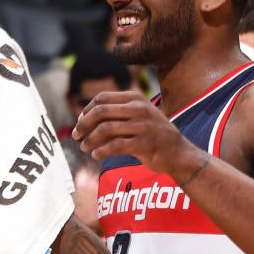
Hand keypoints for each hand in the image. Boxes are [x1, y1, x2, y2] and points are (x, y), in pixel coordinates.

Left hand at [73, 91, 195, 177]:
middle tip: (76, 135)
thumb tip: (83, 119)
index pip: (102, 98)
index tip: (79, 122)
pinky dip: (101, 151)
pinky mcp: (144, 144)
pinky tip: (96, 155)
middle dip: (83, 124)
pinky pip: (115, 146)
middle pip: (100, 112)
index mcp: (135, 98)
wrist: (178, 152)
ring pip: (105, 129)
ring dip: (90, 140)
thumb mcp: (138, 116)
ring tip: (84, 147)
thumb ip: (116, 114)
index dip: (86, 110)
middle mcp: (139, 108)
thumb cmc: (152, 135)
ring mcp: (142, 126)